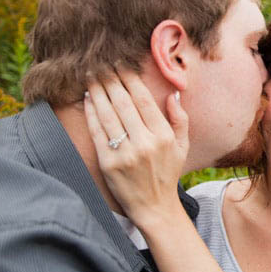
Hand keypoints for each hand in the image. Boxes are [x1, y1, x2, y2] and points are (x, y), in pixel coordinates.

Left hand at [83, 68, 188, 227]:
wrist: (154, 207)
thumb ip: (180, 119)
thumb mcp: (182, 147)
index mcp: (163, 136)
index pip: (143, 100)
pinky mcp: (108, 163)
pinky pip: (97, 132)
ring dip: (97, 91)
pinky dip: (91, 112)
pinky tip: (87, 99)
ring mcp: (125, 153)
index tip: (121, 65)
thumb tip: (173, 95)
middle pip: (123, 103)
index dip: (130, 79)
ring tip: (90, 76)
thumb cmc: (167, 174)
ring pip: (108, 114)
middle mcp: (144, 143)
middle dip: (110, 80)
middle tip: (100, 64)